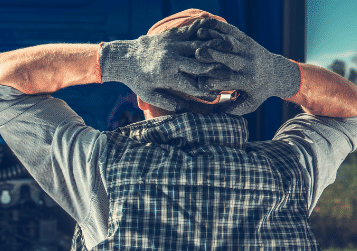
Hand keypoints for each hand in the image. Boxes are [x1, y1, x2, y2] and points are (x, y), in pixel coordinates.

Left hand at [99, 25, 232, 111]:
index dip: (207, 92)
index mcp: (166, 76)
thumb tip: (186, 112)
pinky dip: (206, 34)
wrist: (125, 57)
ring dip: (216, 51)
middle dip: (217, 71)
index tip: (218, 97)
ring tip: (229, 58)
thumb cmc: (138, 80)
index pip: (192, 86)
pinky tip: (218, 38)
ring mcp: (172, 44)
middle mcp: (171, 59)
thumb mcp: (150, 95)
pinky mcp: (172, 34)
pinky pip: (193, 31)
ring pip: (200, 47)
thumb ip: (169, 102)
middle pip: (200, 65)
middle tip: (231, 76)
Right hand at [192, 18, 300, 114]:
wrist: (276, 73)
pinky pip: (232, 32)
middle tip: (197, 54)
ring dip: (213, 39)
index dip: (211, 82)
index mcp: (248, 82)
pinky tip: (205, 27)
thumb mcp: (250, 104)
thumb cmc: (258, 91)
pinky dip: (218, 28)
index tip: (198, 82)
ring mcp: (249, 50)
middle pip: (229, 59)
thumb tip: (216, 113)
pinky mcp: (247, 39)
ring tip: (198, 36)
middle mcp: (249, 65)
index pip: (227, 81)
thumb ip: (234, 110)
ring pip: (230, 43)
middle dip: (213, 56)